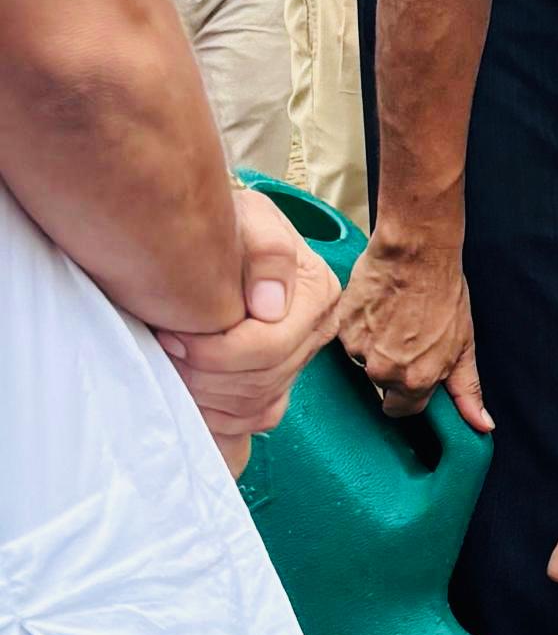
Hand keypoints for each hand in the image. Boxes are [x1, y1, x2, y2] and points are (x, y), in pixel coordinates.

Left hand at [156, 187, 342, 465]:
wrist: (216, 235)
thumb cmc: (228, 225)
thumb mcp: (250, 216)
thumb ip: (268, 250)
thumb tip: (270, 308)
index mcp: (317, 293)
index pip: (268, 347)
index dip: (213, 350)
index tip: (169, 331)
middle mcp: (318, 331)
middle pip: (261, 381)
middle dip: (204, 374)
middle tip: (162, 349)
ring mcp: (302, 361)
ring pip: (256, 405)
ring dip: (206, 394)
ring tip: (170, 365)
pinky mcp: (283, 381)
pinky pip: (257, 418)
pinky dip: (220, 412)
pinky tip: (191, 387)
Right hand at [339, 220, 489, 429]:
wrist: (415, 254)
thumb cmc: (444, 294)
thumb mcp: (464, 345)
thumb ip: (467, 390)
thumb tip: (482, 426)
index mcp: (416, 381)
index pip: (402, 410)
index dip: (408, 393)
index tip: (412, 374)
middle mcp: (383, 371)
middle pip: (381, 385)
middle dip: (391, 369)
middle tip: (405, 338)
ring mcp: (358, 350)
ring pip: (362, 361)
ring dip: (373, 346)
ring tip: (393, 319)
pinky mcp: (340, 328)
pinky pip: (347, 339)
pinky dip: (359, 328)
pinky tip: (376, 309)